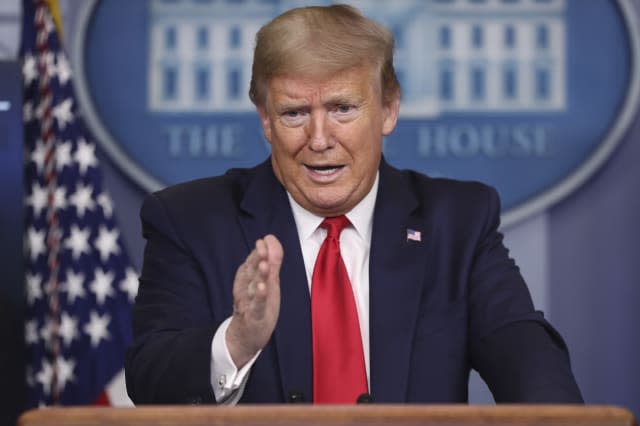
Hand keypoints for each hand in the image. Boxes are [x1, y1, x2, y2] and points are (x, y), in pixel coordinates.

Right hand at [226, 235, 282, 367]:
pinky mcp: (253, 317)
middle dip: (257, 258)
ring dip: (259, 276)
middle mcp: (246, 288)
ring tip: (265, 265)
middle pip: (251, 271)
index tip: (266, 239)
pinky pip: (256, 306)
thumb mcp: (266, 282)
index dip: (260, 250)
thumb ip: (270, 262)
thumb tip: (271, 239)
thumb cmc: (257, 305)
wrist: (245, 336)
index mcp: (249, 279)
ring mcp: (248, 303)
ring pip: (253, 287)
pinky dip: (259, 298)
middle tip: (262, 246)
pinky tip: (262, 289)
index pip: (253, 261)